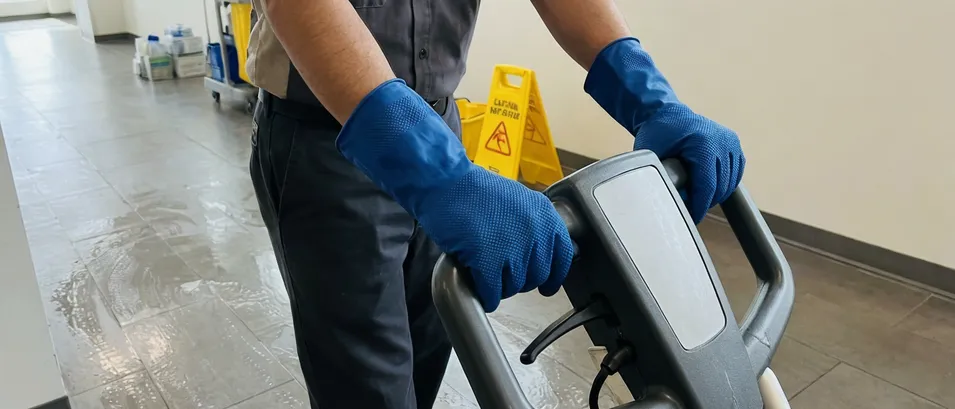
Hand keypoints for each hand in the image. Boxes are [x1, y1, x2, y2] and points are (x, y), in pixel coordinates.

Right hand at [415, 166, 573, 311]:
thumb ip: (531, 224)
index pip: (563, 255)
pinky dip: (487, 296)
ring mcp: (513, 247)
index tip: (547, 286)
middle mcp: (535, 231)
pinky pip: (493, 291)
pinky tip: (481, 291)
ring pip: (515, 286)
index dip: (554, 276)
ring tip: (488, 278)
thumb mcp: (517, 200)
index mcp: (544, 215)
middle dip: (521, 281)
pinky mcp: (489, 260)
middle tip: (505, 276)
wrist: (444, 182)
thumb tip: (537, 251)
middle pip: (537, 275)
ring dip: (502, 288)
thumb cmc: (472, 188)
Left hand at [584, 37, 745, 222]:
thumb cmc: (657, 133)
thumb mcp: (652, 156)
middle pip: (720, 187)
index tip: (691, 219)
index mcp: (703, 142)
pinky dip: (724, 185)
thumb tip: (670, 204)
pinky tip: (709, 189)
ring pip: (729, 183)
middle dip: (705, 203)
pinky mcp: (734, 144)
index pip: (707, 186)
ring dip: (715, 195)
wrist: (665, 113)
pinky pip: (734, 174)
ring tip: (697, 199)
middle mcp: (722, 140)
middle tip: (689, 211)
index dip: (699, 207)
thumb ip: (662, 178)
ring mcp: (731, 141)